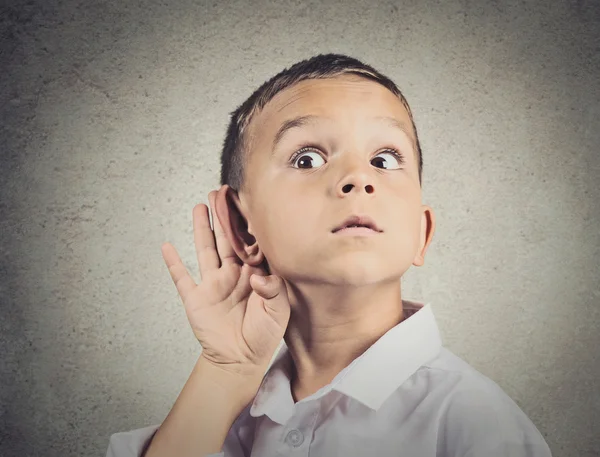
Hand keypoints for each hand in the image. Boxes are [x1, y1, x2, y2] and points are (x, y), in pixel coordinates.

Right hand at [160, 188, 290, 376]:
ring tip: (200, 206)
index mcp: (255, 274)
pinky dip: (173, 263)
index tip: (247, 202)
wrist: (241, 359)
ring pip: (206, 249)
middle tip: (220, 192)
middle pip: (227, 239)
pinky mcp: (196, 298)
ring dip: (202, 229)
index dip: (249, 224)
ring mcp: (213, 284)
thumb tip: (256, 274)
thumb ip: (273, 289)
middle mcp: (233, 273)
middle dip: (224, 216)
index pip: (252, 243)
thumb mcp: (278, 311)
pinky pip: (182, 278)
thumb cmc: (263, 335)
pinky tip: (166, 247)